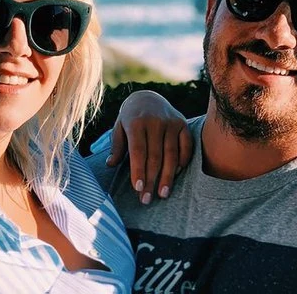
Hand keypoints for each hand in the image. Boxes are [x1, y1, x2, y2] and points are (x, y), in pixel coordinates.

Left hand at [106, 90, 192, 204]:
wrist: (148, 97)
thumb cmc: (130, 118)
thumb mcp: (118, 128)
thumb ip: (116, 146)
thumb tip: (110, 165)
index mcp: (136, 122)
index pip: (138, 151)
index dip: (138, 170)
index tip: (138, 188)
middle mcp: (155, 121)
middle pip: (155, 156)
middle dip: (151, 180)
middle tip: (147, 199)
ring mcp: (171, 122)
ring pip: (171, 154)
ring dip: (168, 176)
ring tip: (163, 193)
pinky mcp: (183, 124)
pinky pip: (186, 146)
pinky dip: (182, 161)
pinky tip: (176, 175)